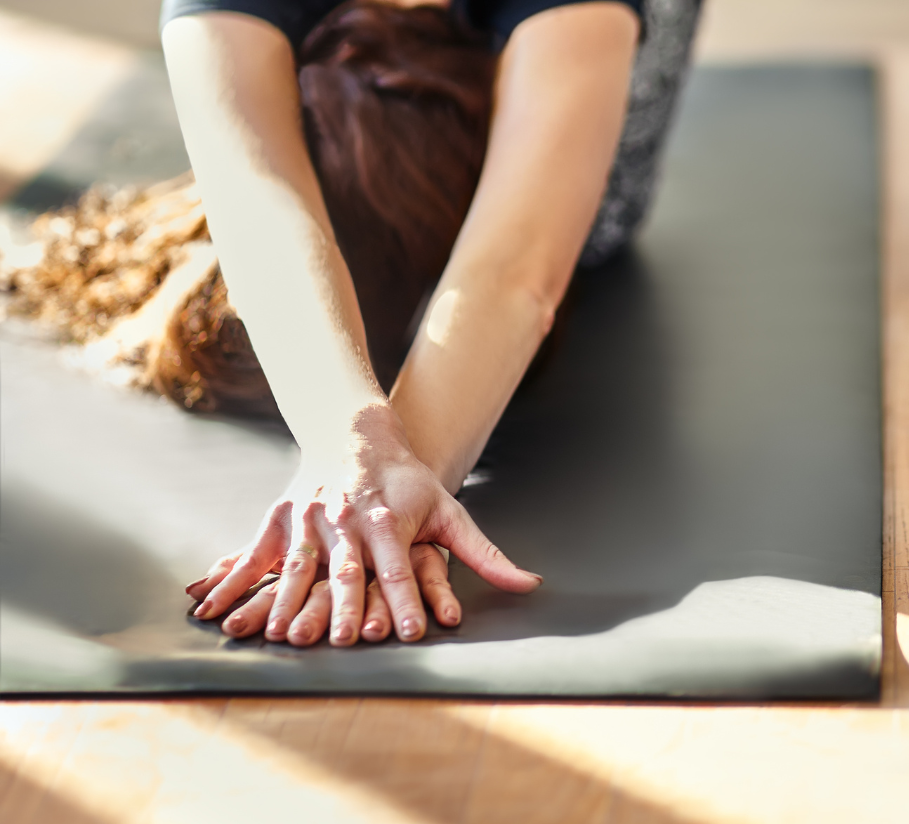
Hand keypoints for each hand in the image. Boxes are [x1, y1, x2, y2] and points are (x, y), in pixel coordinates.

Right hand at [184, 406, 539, 645]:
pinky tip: (209, 610)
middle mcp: (348, 520)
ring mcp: (310, 519)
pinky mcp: (280, 519)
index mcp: (390, 520)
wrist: (358, 435)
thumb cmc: (410, 484)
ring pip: (297, 567)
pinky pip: (253, 556)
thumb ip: (485, 555)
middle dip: (341, 608)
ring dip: (284, 601)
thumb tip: (531, 584)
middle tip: (338, 642)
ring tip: (275, 635)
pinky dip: (231, 583)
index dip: (406, 601)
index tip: (410, 632)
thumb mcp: (452, 512)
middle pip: (346, 572)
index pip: (401, 569)